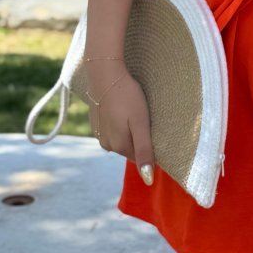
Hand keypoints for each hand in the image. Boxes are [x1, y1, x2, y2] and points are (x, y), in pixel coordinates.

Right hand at [85, 58, 154, 185]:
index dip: (150, 146)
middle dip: (140, 138)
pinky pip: (113, 127)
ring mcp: (99, 132)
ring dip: (130, 129)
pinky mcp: (96, 121)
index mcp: (118, 146)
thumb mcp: (141, 123)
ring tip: (135, 112)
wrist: (105, 73)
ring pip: (122, 137)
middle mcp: (106, 144)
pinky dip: (120, 121)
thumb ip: (145, 151)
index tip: (155, 129)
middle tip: (147, 118)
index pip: (141, 157)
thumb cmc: (127, 96)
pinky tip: (124, 108)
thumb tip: (148, 180)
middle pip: (131, 147)